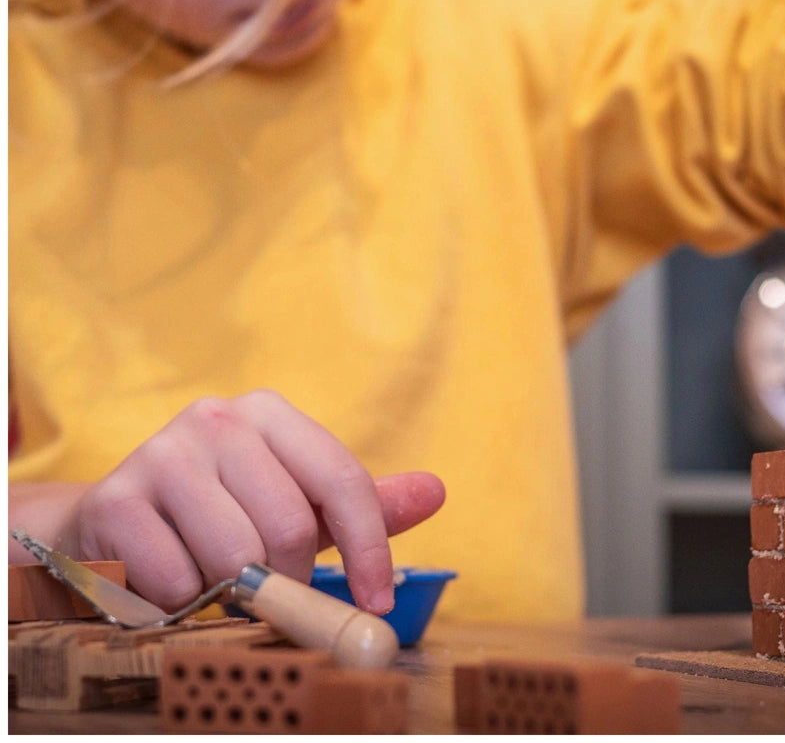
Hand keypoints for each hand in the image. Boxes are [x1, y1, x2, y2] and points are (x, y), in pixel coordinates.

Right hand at [33, 390, 445, 614]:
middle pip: (290, 524)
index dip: (368, 548)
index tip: (376, 600)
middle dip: (289, 580)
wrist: (114, 525)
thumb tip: (437, 492)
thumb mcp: (296, 503)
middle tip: (270, 593)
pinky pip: (177, 580)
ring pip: (235, 556)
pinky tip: (170, 583)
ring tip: (217, 584)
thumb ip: (363, 504)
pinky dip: (183, 604)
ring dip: (233, 594)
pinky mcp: (115, 499)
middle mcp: (217, 418)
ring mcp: (162, 453)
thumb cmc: (224, 514)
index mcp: (269, 413)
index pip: (342, 478)